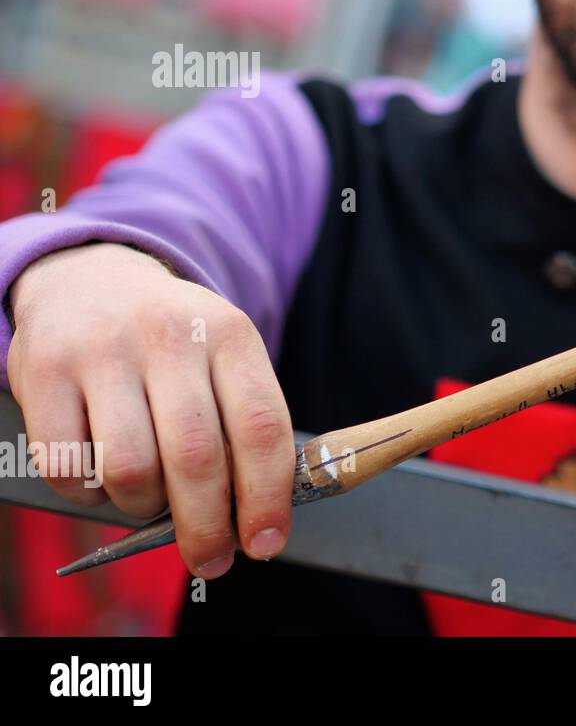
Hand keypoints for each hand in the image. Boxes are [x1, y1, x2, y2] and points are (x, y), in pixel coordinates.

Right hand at [6, 242, 294, 577]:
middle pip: (197, 457)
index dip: (266, 496)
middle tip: (212, 558)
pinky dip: (90, 495)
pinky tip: (104, 479)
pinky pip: (70, 468)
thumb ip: (243, 425)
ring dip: (145, 506)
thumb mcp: (224, 357)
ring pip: (132, 469)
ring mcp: (103, 351)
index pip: (261, 426)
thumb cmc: (174, 344)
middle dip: (207, 526)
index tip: (265, 542)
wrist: (92, 281)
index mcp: (229, 334)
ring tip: (151, 499)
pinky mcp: (45, 371)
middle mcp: (169, 336)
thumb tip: (258, 519)